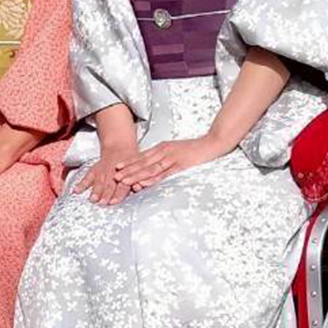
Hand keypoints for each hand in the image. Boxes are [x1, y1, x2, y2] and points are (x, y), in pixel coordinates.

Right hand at [72, 142, 136, 205]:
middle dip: (106, 194)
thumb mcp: (137, 170)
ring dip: (96, 191)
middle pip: (110, 185)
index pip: (123, 185)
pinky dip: (81, 184)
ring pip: (99, 182)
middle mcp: (114, 174)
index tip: (114, 201)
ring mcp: (103, 171)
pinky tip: (76, 191)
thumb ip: (137, 181)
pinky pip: (87, 177)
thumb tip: (138, 188)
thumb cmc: (131, 164)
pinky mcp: (95, 170)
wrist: (121, 148)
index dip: (119, 193)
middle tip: (103, 202)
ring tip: (92, 199)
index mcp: (126, 175)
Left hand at [113, 134, 230, 190]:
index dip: (129, 162)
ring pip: (150, 168)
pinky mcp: (181, 165)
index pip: (142, 156)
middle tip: (115, 176)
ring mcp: (172, 158)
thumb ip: (163, 156)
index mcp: (162, 148)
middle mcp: (164, 152)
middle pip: (143, 162)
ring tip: (124, 181)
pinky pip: (165, 173)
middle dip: (128, 170)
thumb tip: (152, 164)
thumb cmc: (194, 149)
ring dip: (136, 175)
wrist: (212, 143)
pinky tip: (145, 183)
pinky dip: (154, 178)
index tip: (117, 167)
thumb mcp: (175, 150)